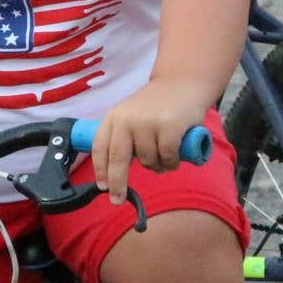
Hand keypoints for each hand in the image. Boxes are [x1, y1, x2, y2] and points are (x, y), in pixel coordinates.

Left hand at [91, 78, 211, 204]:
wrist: (182, 83)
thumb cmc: (156, 106)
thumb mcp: (131, 116)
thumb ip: (123, 139)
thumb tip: (116, 173)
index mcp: (114, 117)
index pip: (100, 147)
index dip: (100, 170)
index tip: (102, 187)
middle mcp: (127, 119)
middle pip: (117, 159)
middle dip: (117, 183)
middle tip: (117, 199)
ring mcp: (147, 122)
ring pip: (148, 161)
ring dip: (157, 166)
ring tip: (164, 155)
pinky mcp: (169, 126)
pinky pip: (167, 158)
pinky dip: (172, 162)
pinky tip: (176, 155)